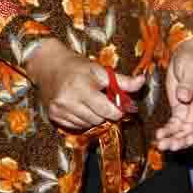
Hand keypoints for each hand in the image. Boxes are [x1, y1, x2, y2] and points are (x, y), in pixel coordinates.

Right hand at [26, 40, 143, 132]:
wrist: (49, 66)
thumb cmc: (79, 67)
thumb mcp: (101, 70)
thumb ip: (122, 80)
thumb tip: (142, 82)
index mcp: (82, 86)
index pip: (107, 110)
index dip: (117, 110)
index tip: (119, 105)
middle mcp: (68, 100)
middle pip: (98, 119)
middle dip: (106, 113)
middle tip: (105, 102)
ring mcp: (59, 109)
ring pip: (88, 124)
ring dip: (95, 117)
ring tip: (92, 103)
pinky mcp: (53, 116)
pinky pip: (76, 126)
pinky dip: (83, 120)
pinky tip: (81, 108)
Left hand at [153, 38, 192, 150]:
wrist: (185, 53)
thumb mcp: (192, 69)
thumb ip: (188, 84)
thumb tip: (183, 98)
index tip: (187, 141)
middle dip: (182, 141)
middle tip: (169, 146)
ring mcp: (191, 111)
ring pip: (184, 131)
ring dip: (174, 139)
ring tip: (160, 144)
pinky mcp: (180, 110)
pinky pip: (175, 125)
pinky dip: (167, 131)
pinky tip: (159, 135)